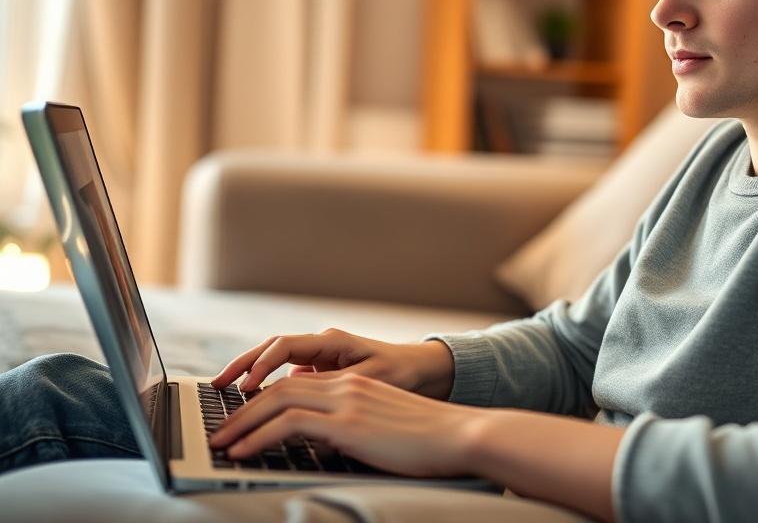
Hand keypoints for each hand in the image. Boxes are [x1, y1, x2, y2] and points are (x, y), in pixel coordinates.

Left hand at [208, 373, 479, 477]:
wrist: (461, 435)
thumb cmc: (429, 440)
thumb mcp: (382, 427)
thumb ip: (351, 426)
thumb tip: (323, 442)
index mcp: (354, 384)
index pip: (297, 383)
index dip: (264, 398)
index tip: (241, 416)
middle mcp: (346, 385)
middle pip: (279, 387)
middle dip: (243, 409)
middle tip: (219, 429)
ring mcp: (346, 401)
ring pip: (277, 401)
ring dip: (241, 423)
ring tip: (221, 442)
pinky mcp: (348, 423)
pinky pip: (289, 424)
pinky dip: (258, 437)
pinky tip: (242, 451)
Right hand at [210, 328, 453, 398]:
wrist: (422, 370)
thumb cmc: (402, 372)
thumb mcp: (373, 379)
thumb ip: (339, 384)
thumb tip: (303, 390)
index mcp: (332, 340)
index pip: (286, 345)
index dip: (263, 364)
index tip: (248, 385)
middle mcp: (321, 344)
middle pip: (271, 348)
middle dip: (243, 365)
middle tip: (217, 385)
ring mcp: (318, 357)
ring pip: (275, 361)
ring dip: (250, 374)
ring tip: (224, 392)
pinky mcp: (319, 371)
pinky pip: (286, 375)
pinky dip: (267, 386)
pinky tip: (252, 404)